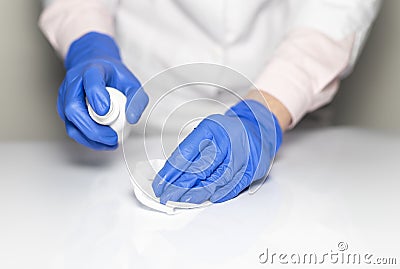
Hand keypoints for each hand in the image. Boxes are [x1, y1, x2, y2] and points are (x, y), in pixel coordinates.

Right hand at [58, 32, 147, 149]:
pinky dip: (87, 139)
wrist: (94, 67)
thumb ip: (136, 98)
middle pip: (73, 107)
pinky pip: (72, 128)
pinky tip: (101, 142)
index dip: (96, 96)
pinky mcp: (63, 109)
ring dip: (89, 137)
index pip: (90, 81)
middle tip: (111, 137)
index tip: (106, 111)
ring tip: (109, 143)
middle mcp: (74, 82)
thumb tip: (132, 118)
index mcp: (92, 70)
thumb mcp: (130, 82)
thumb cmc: (112, 76)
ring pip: (70, 120)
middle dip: (93, 127)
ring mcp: (66, 96)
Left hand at [152, 100, 281, 203]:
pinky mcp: (252, 168)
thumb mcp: (208, 133)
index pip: (186, 153)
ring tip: (183, 200)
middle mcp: (227, 140)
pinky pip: (234, 184)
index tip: (160, 184)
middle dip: (180, 185)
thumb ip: (192, 151)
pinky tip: (208, 199)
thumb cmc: (230, 132)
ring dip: (198, 192)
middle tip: (167, 196)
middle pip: (200, 167)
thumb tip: (172, 174)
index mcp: (212, 128)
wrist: (259, 129)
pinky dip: (221, 193)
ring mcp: (242, 155)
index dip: (171, 171)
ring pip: (217, 178)